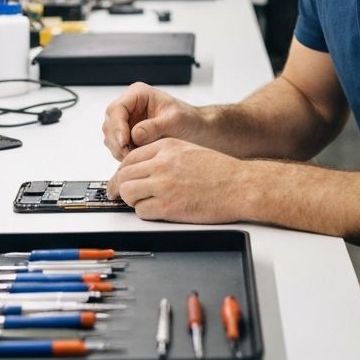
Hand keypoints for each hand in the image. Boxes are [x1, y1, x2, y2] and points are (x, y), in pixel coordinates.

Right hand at [102, 82, 205, 159]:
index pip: (117, 108)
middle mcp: (129, 107)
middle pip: (110, 124)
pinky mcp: (128, 136)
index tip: (125, 142)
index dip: (117, 126)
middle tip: (128, 155)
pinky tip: (137, 159)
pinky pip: (117, 147)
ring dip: (119, 150)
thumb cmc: (189, 120)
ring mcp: (127, 122)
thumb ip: (155, 126)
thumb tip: (135, 134)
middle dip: (117, 141)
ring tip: (137, 157)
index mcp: (138, 94)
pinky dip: (124, 155)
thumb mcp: (175, 120)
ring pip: (111, 137)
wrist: (197, 130)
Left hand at [107, 138, 247, 222]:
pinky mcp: (168, 206)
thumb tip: (141, 169)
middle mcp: (163, 163)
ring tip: (144, 202)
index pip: (130, 157)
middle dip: (119, 187)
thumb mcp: (189, 151)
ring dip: (132, 200)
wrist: (240, 185)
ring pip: (128, 192)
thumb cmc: (220, 171)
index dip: (121, 171)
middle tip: (118, 195)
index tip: (119, 179)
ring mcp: (164, 185)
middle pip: (123, 175)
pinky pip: (141, 211)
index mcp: (167, 147)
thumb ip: (164, 156)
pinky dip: (145, 213)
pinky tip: (157, 211)